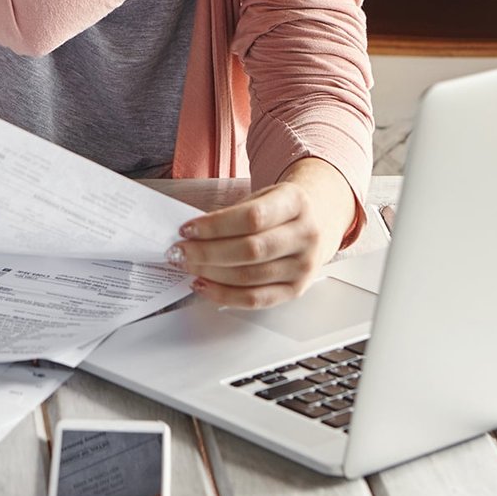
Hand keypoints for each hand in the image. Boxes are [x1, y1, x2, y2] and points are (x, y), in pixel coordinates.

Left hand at [167, 158, 356, 308]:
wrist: (317, 222)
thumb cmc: (280, 210)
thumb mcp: (263, 197)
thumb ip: (233, 214)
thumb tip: (192, 235)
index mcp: (296, 203)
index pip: (252, 217)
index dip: (215, 226)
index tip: (187, 229)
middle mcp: (306, 235)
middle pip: (250, 250)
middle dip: (207, 253)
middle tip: (179, 252)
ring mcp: (303, 266)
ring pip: (250, 276)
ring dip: (211, 274)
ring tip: (187, 266)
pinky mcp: (296, 290)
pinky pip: (256, 299)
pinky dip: (224, 295)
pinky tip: (204, 285)